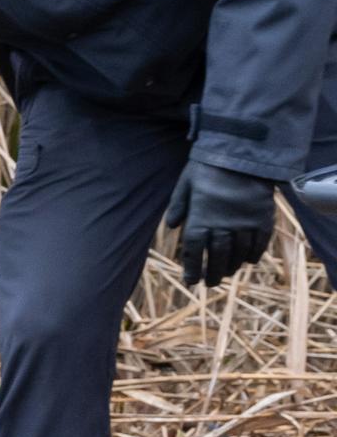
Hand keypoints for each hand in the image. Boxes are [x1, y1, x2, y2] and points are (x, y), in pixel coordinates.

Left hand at [163, 160, 275, 286]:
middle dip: (214, 272)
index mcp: (200, 219)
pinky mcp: (263, 217)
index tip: (191, 281)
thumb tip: (171, 226)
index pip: (195, 251)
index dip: (193, 268)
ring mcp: (245, 223)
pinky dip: (255, 253)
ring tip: (228, 272)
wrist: (243, 153)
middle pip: (219, 256)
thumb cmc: (209, 167)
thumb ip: (178, 205)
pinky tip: (250, 260)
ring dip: (234, 265)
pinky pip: (261, 241)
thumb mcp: (186, 183)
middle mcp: (223, 226)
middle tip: (211, 283)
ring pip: (240, 252)